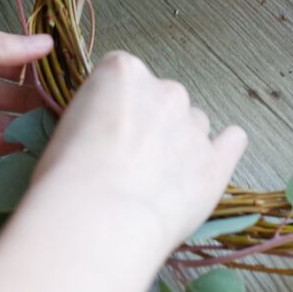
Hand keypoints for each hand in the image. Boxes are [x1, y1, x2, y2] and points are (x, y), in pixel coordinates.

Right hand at [0, 53, 246, 291]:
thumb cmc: (64, 179)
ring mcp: (195, 124)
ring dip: (179, 143)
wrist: (97, 220)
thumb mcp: (60, 132)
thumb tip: (96, 132)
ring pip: (193, 123)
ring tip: (156, 181)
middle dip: (150, 124)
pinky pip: (232, 141)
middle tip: (126, 162)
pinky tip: (208, 165)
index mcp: (123, 71)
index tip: (102, 132)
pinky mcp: (217, 161)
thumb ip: (91, 118)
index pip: (123, 74)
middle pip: (162, 98)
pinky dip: (222, 150)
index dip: (113, 106)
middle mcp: (165, 89)